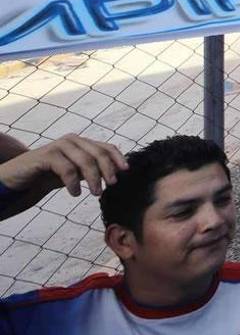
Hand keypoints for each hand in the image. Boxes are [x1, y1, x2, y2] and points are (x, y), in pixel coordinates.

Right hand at [0, 135, 126, 196]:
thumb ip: (92, 170)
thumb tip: (116, 174)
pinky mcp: (46, 155)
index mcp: (82, 143)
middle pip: (98, 153)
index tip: (126, 172)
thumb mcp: (75, 172)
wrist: (19, 179)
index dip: (118, 158)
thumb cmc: (49, 175)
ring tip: (96, 193)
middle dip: (108, 170)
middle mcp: (72, 141)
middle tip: (112, 185)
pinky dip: (74, 182)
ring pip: (85, 160)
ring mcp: (59, 146)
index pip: (106, 147)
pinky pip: (67, 168)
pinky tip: (75, 193)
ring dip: (94, 179)